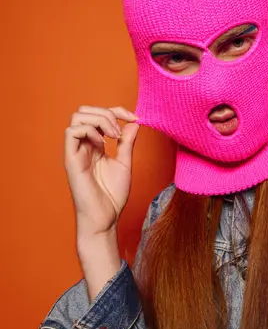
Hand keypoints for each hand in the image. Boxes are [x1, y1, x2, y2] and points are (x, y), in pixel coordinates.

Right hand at [64, 105, 138, 234]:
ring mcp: (76, 151)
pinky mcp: (71, 160)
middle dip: (106, 111)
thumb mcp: (125, 163)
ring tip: (114, 135)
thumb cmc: (112, 196)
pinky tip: (102, 144)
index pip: (100, 115)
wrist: (105, 218)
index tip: (135, 118)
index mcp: (95, 145)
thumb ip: (127, 142)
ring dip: (100, 119)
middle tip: (122, 127)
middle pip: (84, 110)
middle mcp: (83, 145)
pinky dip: (90, 131)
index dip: (117, 110)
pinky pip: (72, 132)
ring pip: (77, 117)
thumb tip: (134, 123)